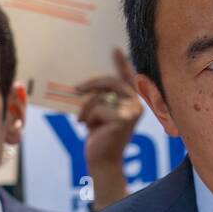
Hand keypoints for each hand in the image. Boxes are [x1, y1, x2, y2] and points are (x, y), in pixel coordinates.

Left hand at [77, 49, 142, 210]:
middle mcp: (136, 105)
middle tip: (76, 89)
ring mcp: (132, 112)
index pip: (127, 78)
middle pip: (111, 81)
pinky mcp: (123, 119)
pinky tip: (88, 129)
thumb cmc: (100, 138)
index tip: (114, 49)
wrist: (102, 162)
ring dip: (86, 108)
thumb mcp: (100, 114)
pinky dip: (87, 117)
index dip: (121, 63)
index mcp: (133, 102)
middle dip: (91, 84)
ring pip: (100, 96)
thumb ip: (102, 99)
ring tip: (83, 122)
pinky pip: (97, 108)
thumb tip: (87, 83)